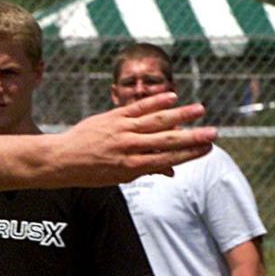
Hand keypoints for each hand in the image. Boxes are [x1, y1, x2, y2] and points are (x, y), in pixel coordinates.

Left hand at [54, 92, 214, 184]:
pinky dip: (155, 102)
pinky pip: (137, 108)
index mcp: (131, 167)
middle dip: (192, 137)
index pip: (167, 159)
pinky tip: (172, 97)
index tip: (208, 149)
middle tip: (214, 133)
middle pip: (166, 141)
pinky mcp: (111, 117)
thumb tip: (173, 171)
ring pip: (155, 122)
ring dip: (180, 115)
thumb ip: (145, 170)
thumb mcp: (117, 178)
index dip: (189, 154)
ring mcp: (120, 131)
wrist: (61, 159)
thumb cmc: (90, 172)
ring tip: (200, 110)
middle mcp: (127, 148)